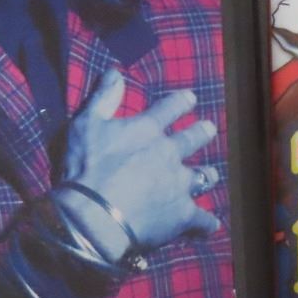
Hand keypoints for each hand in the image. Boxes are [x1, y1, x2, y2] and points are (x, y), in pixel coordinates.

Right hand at [57, 70, 220, 257]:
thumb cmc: (86, 168)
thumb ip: (103, 98)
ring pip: (202, 177)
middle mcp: (169, 153)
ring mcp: (179, 184)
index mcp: (148, 130)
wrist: (94, 217)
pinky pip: (201, 219)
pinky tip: (210, 225)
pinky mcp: (183, 214)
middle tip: (210, 128)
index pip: (170, 108)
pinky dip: (206, 223)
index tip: (191, 98)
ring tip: (211, 174)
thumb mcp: (86, 125)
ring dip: (207, 175)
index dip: (182, 102)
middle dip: (202, 132)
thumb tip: (115, 71)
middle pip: (193, 139)